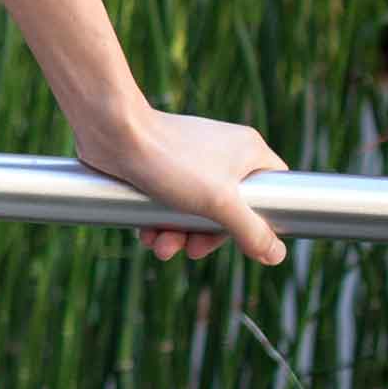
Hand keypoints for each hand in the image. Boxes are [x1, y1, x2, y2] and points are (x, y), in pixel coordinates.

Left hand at [79, 103, 288, 265]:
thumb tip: (277, 255)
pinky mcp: (159, 164)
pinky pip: (168, 200)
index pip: (273, 190)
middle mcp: (222, 151)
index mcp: (248, 151)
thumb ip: (250, 230)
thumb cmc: (170, 161)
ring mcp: (189, 157)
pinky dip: (159, 220)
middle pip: (229, 207)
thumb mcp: (219, 203)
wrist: (110, 132)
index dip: (263, 219)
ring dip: (178, 234)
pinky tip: (146, 234)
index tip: (246, 240)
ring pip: (194, 208)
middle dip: (205, 235)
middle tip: (191, 251)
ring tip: (159, 247)